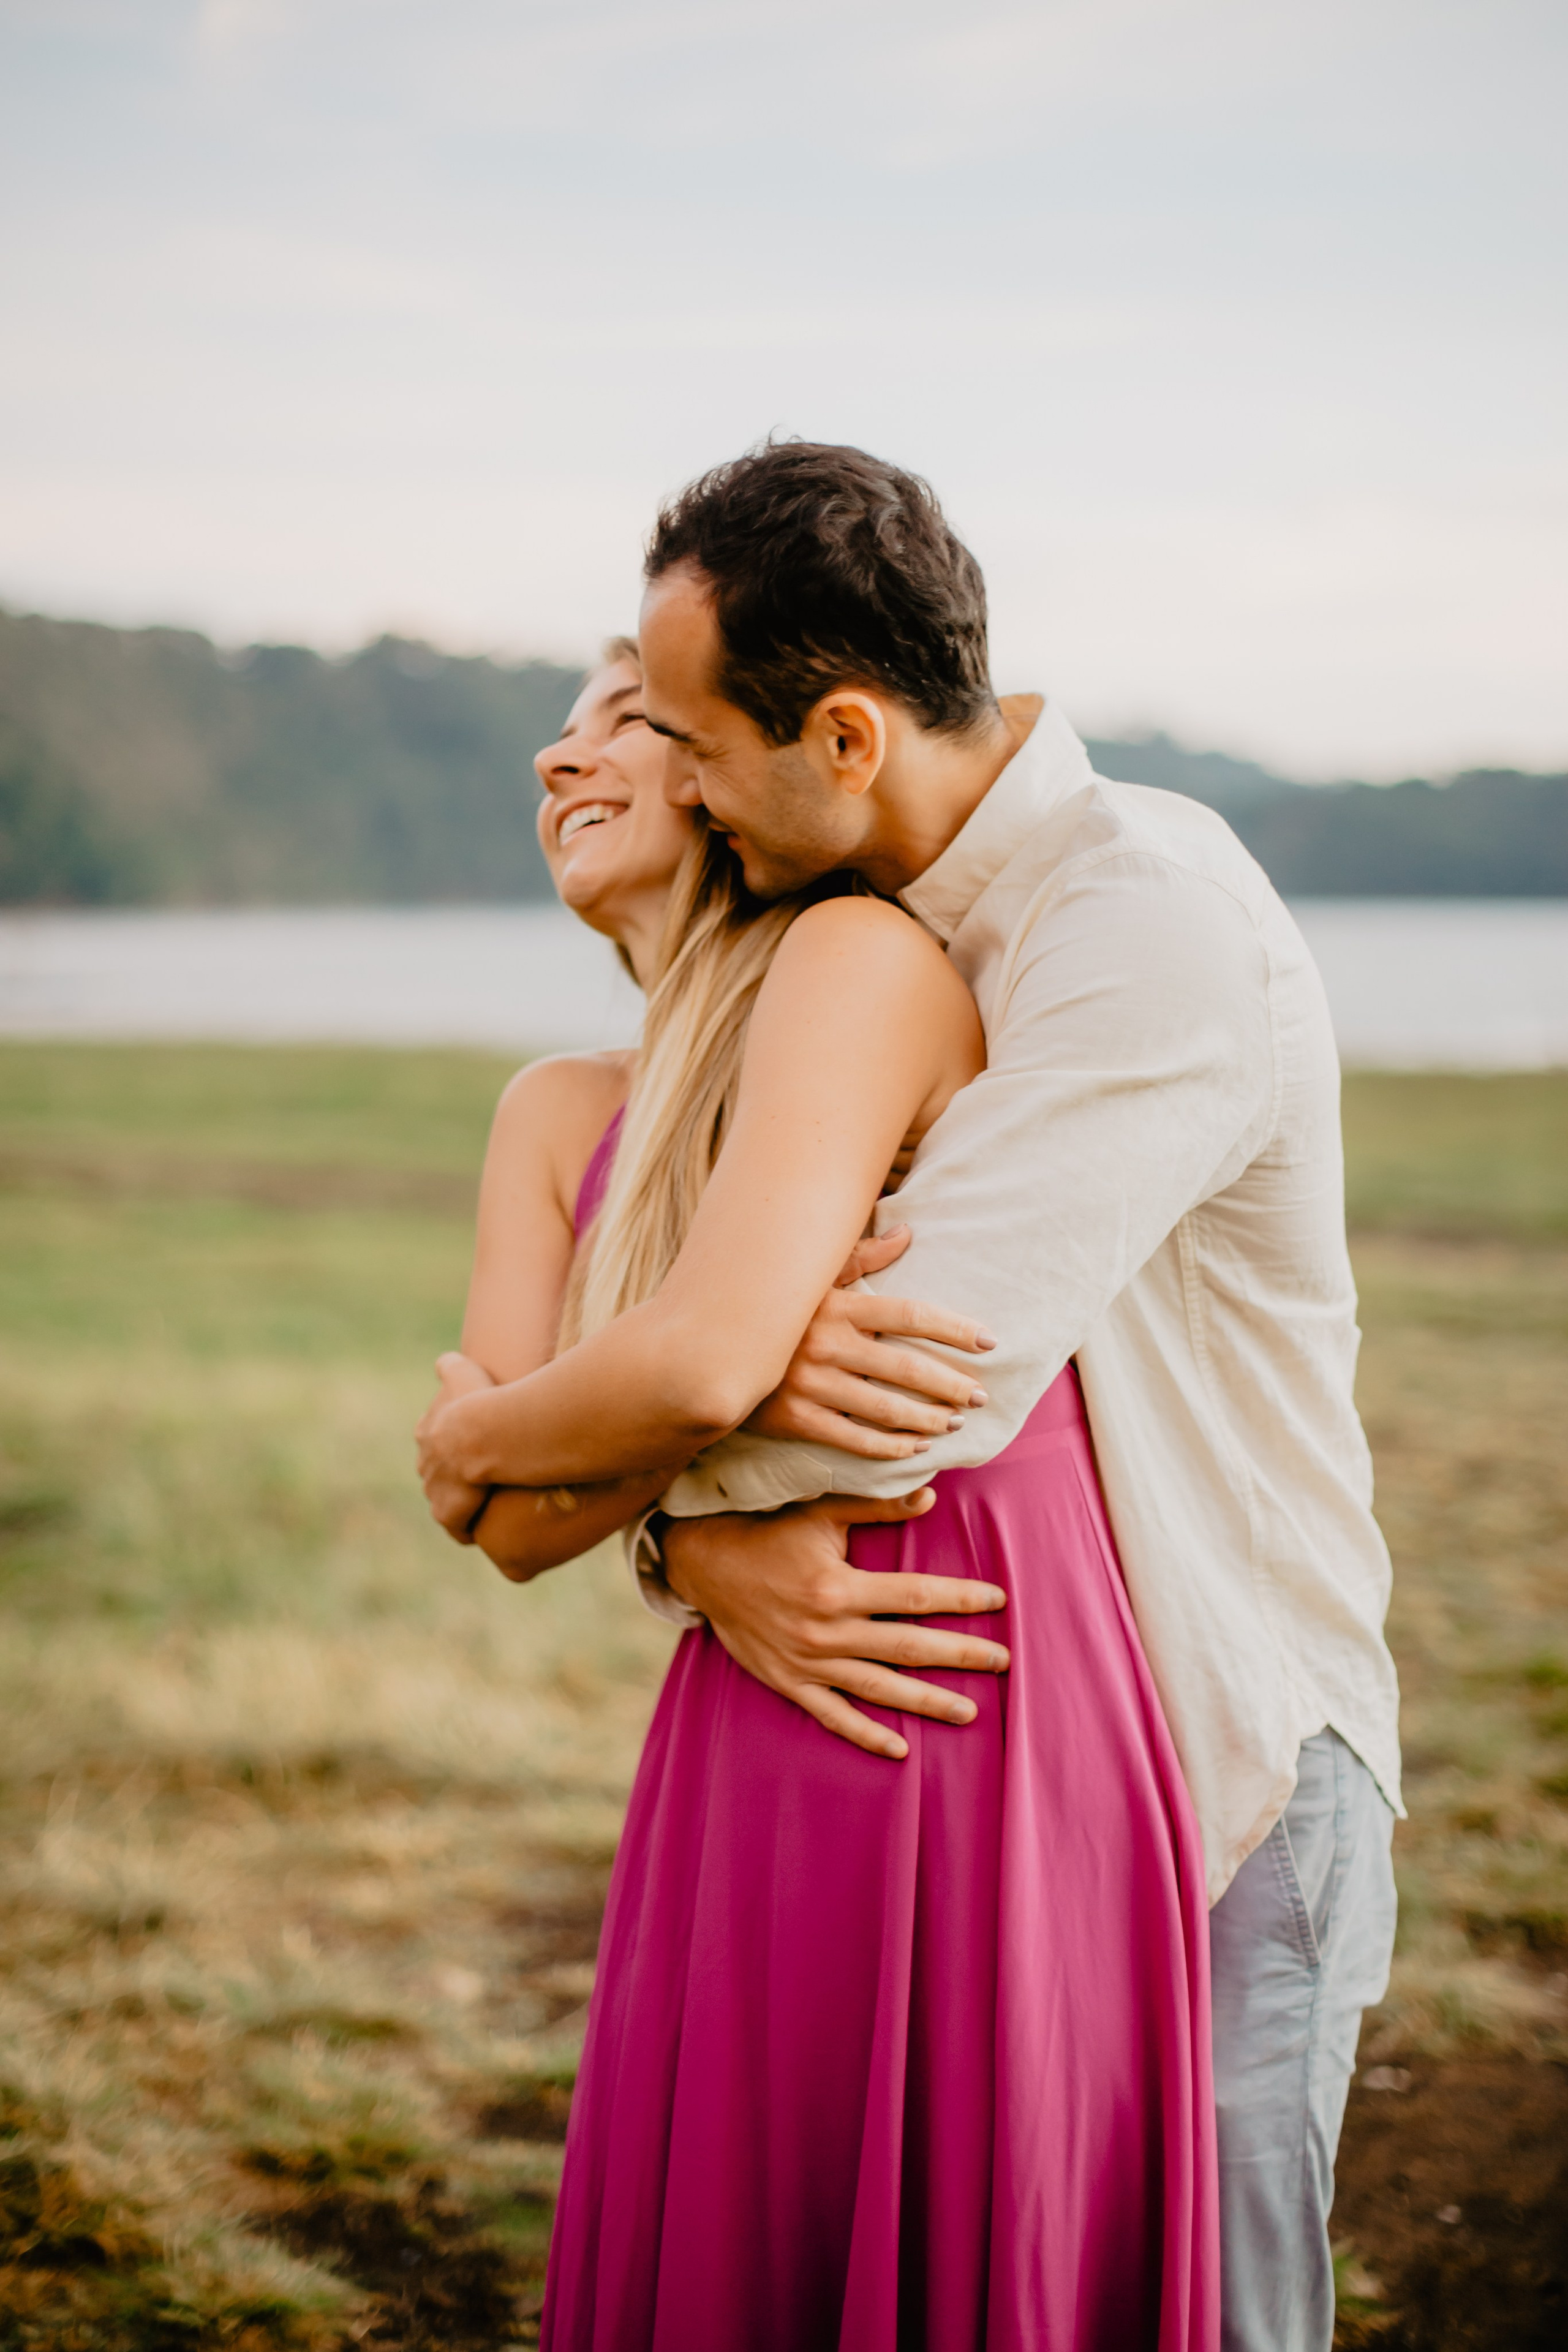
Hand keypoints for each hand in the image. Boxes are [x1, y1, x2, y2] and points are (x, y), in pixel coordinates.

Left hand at [416, 1351, 495, 1540]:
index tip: (471, 1446)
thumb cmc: (476, 1401)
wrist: (481, 1436)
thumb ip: (450, 1366)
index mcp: (427, 1433)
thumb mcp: (462, 1372)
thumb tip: (443, 1362)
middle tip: (482, 1476)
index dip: (452, 1444)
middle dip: (453, 1476)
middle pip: (437, 1473)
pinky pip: (458, 1528)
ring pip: (446, 1500)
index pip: (434, 1441)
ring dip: (462, 1503)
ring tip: (485, 1504)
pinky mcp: (448, 1514)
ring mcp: (434, 1491)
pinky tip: (483, 1527)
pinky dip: (468, 1528)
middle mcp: (425, 1463)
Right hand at [662, 1493, 1008, 1759]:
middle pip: (908, 1647)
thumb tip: (931, 1496)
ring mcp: (809, 1663)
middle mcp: (827, 1630)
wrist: (705, 1565)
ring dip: (927, 1703)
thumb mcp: (821, 1512)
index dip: (960, 1598)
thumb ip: (877, 1507)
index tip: (997, 1600)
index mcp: (839, 1586)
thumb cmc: (768, 1533)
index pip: (915, 1595)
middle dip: (960, 1655)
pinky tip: (901, 1750)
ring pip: (880, 1689)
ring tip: (969, 1711)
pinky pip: (834, 1716)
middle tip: (1002, 1662)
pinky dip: (867, 1736)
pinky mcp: (791, 1683)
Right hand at [745, 1224, 996, 1458]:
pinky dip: (891, 1447)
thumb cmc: (774, 1312)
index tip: (989, 1342)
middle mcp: (827, 1343)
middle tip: (981, 1396)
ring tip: (955, 1423)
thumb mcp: (812, 1278)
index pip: (910, 1314)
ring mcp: (811, 1384)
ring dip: (929, 1419)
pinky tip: (917, 1447)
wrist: (709, 1354)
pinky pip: (854, 1439)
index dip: (954, 1329)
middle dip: (952, 1384)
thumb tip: (906, 1233)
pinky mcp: (796, 1419)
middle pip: (907, 1368)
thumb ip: (860, 1257)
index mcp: (837, 1304)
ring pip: (886, 1408)